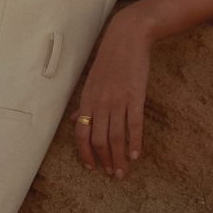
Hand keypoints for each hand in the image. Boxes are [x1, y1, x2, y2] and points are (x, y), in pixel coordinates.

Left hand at [71, 16, 151, 179]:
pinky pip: (133, 125)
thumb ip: (84, 103)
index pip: (81, 133)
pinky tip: (135, 154)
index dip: (84, 152)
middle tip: (112, 174)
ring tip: (122, 171)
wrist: (127, 38)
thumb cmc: (109, 60)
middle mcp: (100, 103)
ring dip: (118, 157)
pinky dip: (134, 142)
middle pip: (98, 139)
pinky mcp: (135, 97)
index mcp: (87, 99)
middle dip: (104, 160)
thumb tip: (76, 118)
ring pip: (115, 137)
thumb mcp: (91, 81)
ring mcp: (118, 101)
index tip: (91, 167)